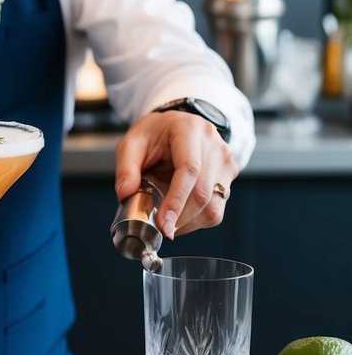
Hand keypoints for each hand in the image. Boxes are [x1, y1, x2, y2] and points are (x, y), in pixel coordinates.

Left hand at [114, 111, 237, 239]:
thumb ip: (126, 168)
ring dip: (188, 222)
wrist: (177, 125)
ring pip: (213, 206)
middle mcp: (214, 145)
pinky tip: (181, 215)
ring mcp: (225, 160)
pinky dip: (197, 220)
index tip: (163, 224)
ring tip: (168, 220)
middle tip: (160, 229)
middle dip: (180, 218)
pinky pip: (218, 209)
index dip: (177, 201)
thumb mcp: (132, 143)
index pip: (189, 170)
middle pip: (203, 193)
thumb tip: (126, 195)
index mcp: (189, 130)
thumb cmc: (155, 134)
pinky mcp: (230, 175)